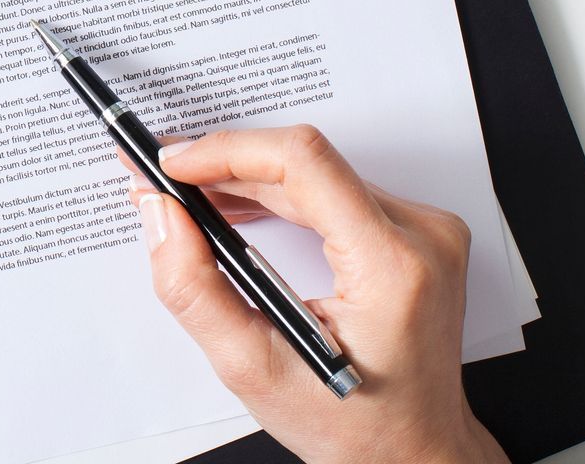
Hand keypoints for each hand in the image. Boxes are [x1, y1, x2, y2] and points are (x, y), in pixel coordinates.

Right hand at [126, 126, 507, 463]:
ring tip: (188, 193)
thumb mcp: (254, 369)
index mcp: (391, 268)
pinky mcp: (415, 230)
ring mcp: (425, 228)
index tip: (172, 164)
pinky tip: (237, 205)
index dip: (228, 151)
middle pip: (304, 164)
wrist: (416, 452)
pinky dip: (278, 193)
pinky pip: (335, 187)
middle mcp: (421, 235)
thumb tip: (160, 215)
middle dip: (223, 165)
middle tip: (159, 177)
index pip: (303, 164)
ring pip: (316, 171)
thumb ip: (195, 290)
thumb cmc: (351, 425)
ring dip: (246, 176)